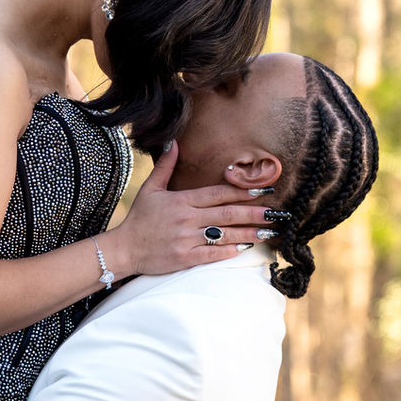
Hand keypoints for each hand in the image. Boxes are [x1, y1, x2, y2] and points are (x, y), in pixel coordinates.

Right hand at [104, 143, 273, 275]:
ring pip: (225, 234)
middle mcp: (187, 219)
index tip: (263, 190)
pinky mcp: (185, 258)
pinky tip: (246, 247)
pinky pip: (212, 254)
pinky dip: (230, 250)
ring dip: (249, 233)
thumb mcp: (150, 189)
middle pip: (227, 213)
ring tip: (269, 231)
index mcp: (182, 200)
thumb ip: (165, 166)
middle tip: (277, 213)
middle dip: (255, 212)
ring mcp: (187, 239)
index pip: (218, 193)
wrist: (123, 249)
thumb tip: (174, 142)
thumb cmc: (139, 219)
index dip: (242, 191)